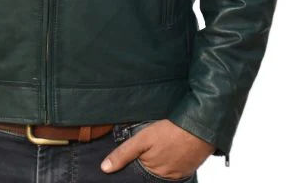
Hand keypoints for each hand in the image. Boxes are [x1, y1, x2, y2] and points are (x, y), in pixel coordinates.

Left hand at [100, 119, 214, 178]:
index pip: (136, 172)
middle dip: (146, 161)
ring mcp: (176, 175)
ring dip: (158, 161)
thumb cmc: (171, 131)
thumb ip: (124, 153)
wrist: (200, 128)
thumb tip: (105, 168)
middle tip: (151, 146)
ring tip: (160, 146)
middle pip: (148, 171)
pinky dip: (170, 160)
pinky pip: (173, 168)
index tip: (135, 155)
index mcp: (151, 171)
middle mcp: (163, 177)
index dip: (132, 163)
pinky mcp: (186, 170)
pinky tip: (170, 149)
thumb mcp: (143, 138)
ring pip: (160, 170)